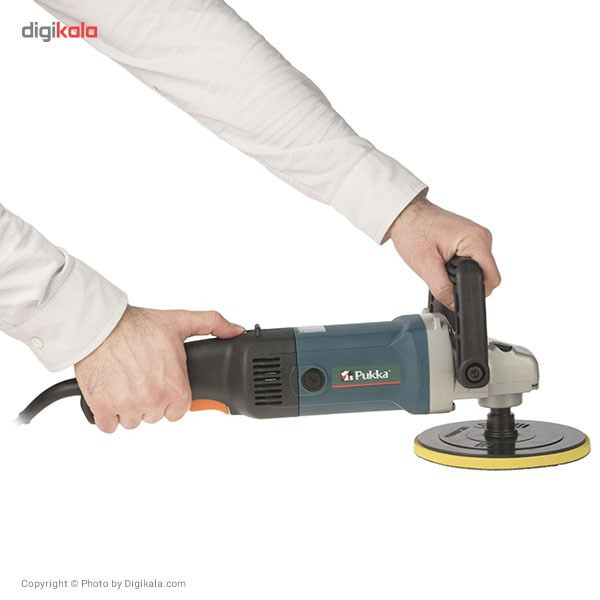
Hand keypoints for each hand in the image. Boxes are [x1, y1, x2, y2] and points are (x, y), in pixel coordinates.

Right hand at [75, 306, 244, 432]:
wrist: (99, 325)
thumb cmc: (137, 325)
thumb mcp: (181, 321)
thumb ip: (213, 324)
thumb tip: (234, 331)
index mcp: (175, 387)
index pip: (179, 411)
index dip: (171, 398)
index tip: (163, 386)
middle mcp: (153, 400)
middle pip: (155, 415)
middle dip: (150, 401)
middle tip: (143, 379)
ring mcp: (128, 406)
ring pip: (133, 422)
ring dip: (130, 408)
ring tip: (126, 384)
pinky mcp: (103, 408)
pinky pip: (109, 426)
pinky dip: (108, 415)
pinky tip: (111, 395)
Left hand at [388, 195, 500, 307]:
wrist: (406, 215)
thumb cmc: (413, 230)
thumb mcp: (425, 265)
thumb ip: (442, 288)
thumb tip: (454, 304)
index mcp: (476, 240)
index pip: (492, 278)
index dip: (475, 291)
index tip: (458, 293)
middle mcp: (482, 236)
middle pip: (486, 275)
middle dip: (464, 281)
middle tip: (442, 272)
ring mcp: (477, 236)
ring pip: (479, 268)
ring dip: (461, 273)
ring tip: (440, 263)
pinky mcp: (470, 238)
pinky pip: (472, 260)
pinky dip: (459, 265)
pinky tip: (444, 258)